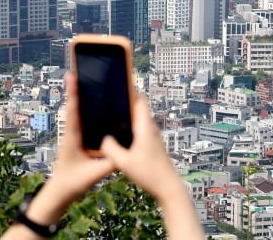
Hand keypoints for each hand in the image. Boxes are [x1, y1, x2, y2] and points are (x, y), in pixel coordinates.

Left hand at [25, 73, 114, 224]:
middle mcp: (72, 133)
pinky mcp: (79, 141)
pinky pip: (83, 121)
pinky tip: (95, 105)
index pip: (73, 112)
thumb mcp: (94, 174)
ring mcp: (75, 136)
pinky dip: (86, 110)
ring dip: (82, 97)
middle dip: (77, 88)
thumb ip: (110, 163)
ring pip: (78, 113)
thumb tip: (126, 150)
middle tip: (80, 70)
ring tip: (87, 81)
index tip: (72, 76)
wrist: (60, 192)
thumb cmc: (73, 182)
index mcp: (72, 138)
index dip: (73, 93)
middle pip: (75, 106)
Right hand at [102, 98, 204, 239]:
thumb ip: (111, 149)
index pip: (140, 100)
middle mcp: (151, 129)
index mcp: (145, 127)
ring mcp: (153, 137)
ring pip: (139, 120)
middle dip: (125, 103)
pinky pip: (140, 130)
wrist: (168, 187)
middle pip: (138, 109)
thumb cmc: (149, 174)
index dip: (129, 91)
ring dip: (127, 117)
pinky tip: (120, 136)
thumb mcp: (124, 162)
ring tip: (110, 117)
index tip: (117, 84)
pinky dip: (130, 128)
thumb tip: (104, 139)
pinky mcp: (152, 145)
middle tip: (108, 101)